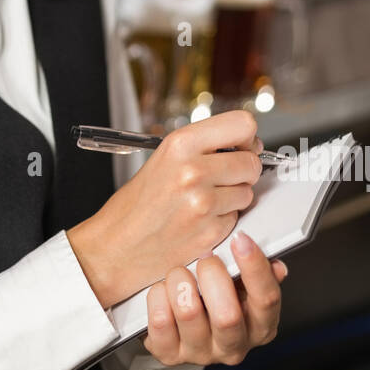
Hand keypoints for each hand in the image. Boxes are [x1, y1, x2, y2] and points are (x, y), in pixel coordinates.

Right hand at [67, 109, 262, 309]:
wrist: (117, 245)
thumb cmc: (138, 202)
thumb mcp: (164, 157)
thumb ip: (204, 146)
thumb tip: (248, 144)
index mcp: (181, 144)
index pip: (243, 124)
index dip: (246, 137)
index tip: (241, 146)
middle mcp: (193, 170)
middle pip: (251, 161)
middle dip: (243, 170)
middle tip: (222, 177)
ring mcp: (203, 203)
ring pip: (248, 192)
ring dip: (234, 196)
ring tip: (205, 200)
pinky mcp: (211, 232)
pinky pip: (237, 218)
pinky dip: (223, 219)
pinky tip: (200, 219)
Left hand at [142, 231, 285, 368]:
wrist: (182, 329)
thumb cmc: (217, 298)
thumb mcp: (242, 285)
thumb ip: (256, 273)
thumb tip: (275, 266)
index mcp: (260, 327)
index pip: (266, 300)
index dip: (254, 267)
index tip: (239, 239)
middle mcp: (234, 346)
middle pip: (227, 316)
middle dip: (212, 275)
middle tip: (204, 258)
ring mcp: (201, 354)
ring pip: (189, 313)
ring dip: (181, 281)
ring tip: (180, 272)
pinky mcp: (170, 355)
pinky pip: (160, 321)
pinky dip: (158, 296)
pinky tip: (163, 290)